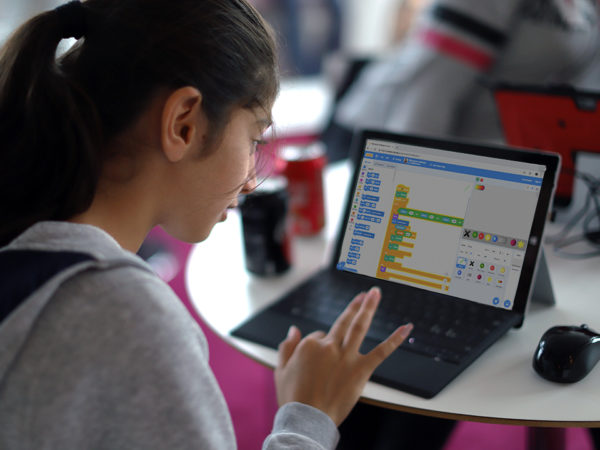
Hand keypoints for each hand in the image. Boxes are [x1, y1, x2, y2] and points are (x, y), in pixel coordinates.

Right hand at [274, 286, 412, 425]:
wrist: (306, 420)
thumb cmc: (293, 397)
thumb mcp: (281, 369)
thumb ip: (287, 347)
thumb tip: (294, 329)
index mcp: (309, 345)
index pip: (318, 337)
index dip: (318, 347)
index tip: (318, 362)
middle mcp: (329, 346)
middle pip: (343, 321)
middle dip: (355, 305)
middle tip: (365, 294)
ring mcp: (346, 357)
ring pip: (359, 327)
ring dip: (368, 308)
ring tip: (375, 293)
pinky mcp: (361, 370)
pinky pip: (381, 351)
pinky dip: (395, 339)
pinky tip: (406, 328)